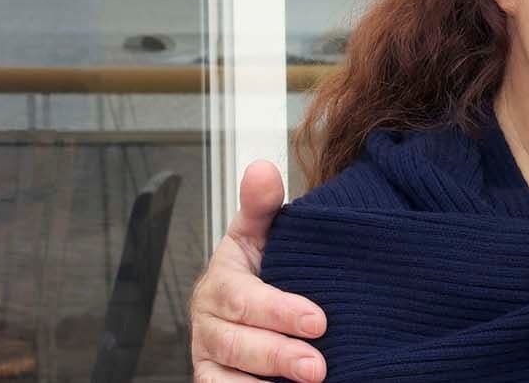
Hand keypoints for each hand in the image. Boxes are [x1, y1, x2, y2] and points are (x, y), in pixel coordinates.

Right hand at [190, 160, 327, 382]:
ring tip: (312, 382)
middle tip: (317, 366)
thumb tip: (263, 168)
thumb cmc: (257, 266)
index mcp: (220, 283)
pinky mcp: (215, 382)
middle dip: (278, 354)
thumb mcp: (257, 233)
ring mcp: (210, 357)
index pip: (244, 299)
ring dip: (269, 381)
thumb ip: (262, 205)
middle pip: (238, 344)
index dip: (279, 311)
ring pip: (229, 377)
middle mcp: (210, 323)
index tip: (318, 320)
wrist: (246, 301)